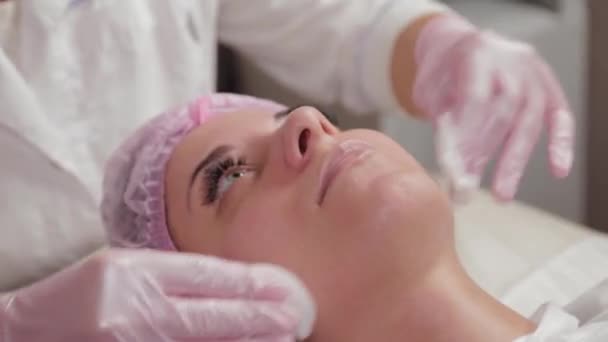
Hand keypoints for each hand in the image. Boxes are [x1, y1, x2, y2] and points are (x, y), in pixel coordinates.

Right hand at [0, 248, 314, 341]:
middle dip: (258, 318)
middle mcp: (134, 310)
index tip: (285, 288)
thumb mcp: (127, 269)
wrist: (27, 335)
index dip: (249, 285)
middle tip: (296, 318)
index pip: (204, 277)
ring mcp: (134, 341)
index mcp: (133, 273)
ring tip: (282, 337)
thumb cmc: (82, 295)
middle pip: (210, 315)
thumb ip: (177, 274)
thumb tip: (235, 283)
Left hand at [413, 14, 573, 200]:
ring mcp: (533, 71)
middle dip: (486, 155)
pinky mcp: (548, 85)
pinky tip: (558, 170)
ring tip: (502, 195)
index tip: (456, 170)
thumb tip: (453, 166)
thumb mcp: (428, 91)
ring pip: (531, 118)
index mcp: (476, 52)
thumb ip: (441, 120)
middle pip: (505, 111)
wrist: (459, 46)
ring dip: (516, 161)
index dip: (467, 137)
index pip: (475, 98)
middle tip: (469, 187)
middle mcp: (510, 58)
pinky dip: (561, 143)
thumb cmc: (441, 74)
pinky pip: (560, 114)